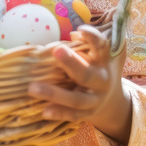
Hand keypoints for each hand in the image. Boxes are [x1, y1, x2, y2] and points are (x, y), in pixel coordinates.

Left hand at [26, 25, 132, 144]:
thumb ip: (90, 43)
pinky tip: (44, 111)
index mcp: (105, 62)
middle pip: (87, 74)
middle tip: (55, 50)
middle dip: (71, 63)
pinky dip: (59, 113)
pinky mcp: (88, 114)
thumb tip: (72, 35)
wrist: (113, 100)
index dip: (92, 38)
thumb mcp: (102, 54)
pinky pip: (73, 115)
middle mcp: (103, 81)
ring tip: (32, 88)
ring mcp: (95, 100)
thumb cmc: (100, 67)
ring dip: (54, 94)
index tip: (79, 30)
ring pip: (76, 99)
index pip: (102, 47)